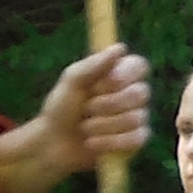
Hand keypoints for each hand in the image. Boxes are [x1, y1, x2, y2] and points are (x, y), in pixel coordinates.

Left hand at [0, 46, 151, 192]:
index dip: (126, 74)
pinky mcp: (134, 141)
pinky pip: (136, 139)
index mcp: (119, 75)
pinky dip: (111, 142)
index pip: (139, 66)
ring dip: (103, 125)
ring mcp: (136, 118)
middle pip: (141, 93)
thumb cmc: (61, 108)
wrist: (51, 144)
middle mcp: (132, 94)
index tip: (108, 81)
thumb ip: (93, 64)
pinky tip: (92, 143)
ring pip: (136, 118)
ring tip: (84, 128)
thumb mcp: (71, 82)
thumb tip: (120, 48)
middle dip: (109, 104)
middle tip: (85, 109)